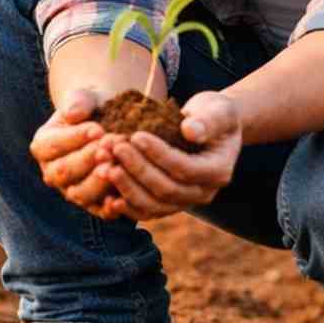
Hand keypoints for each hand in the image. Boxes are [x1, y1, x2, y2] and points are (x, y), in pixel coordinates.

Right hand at [29, 87, 118, 216]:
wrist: (110, 123)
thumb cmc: (93, 108)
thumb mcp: (85, 98)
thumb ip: (78, 102)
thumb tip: (73, 113)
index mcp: (43, 146)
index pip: (53, 145)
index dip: (74, 139)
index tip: (97, 129)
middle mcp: (52, 173)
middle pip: (64, 172)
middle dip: (88, 159)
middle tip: (110, 147)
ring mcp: (72, 190)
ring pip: (80, 194)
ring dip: (99, 182)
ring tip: (116, 165)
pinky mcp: (94, 204)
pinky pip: (99, 211)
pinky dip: (110, 208)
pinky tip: (121, 198)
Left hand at [94, 90, 242, 220]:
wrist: (211, 128)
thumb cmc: (214, 114)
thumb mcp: (218, 110)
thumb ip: (208, 120)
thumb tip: (191, 131)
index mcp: (218, 171)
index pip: (185, 169)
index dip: (159, 154)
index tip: (136, 135)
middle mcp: (203, 193)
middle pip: (166, 190)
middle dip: (137, 170)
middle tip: (114, 149)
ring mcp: (185, 202)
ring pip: (153, 206)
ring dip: (127, 188)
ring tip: (105, 167)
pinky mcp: (168, 204)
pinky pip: (146, 212)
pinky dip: (126, 206)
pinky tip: (106, 195)